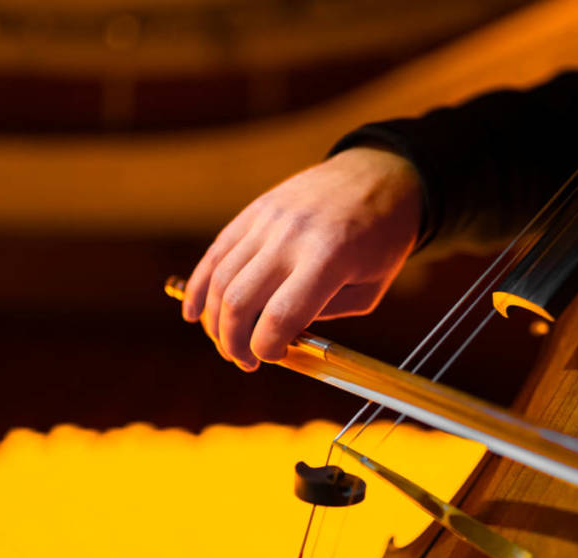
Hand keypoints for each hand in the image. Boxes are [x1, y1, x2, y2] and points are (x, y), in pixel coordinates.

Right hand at [182, 146, 421, 370]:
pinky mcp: (255, 210)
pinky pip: (217, 252)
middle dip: (234, 342)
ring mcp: (268, 219)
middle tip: (244, 361)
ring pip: (221, 279)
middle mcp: (291, 236)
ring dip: (216, 321)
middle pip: (239, 301)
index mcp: (328, 258)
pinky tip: (194, 313)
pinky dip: (200, 286)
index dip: (268, 349)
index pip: (280, 317)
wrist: (380, 175)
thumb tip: (277, 337)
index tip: (272, 358)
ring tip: (227, 343)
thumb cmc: (383, 239)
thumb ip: (323, 316)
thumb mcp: (369, 290)